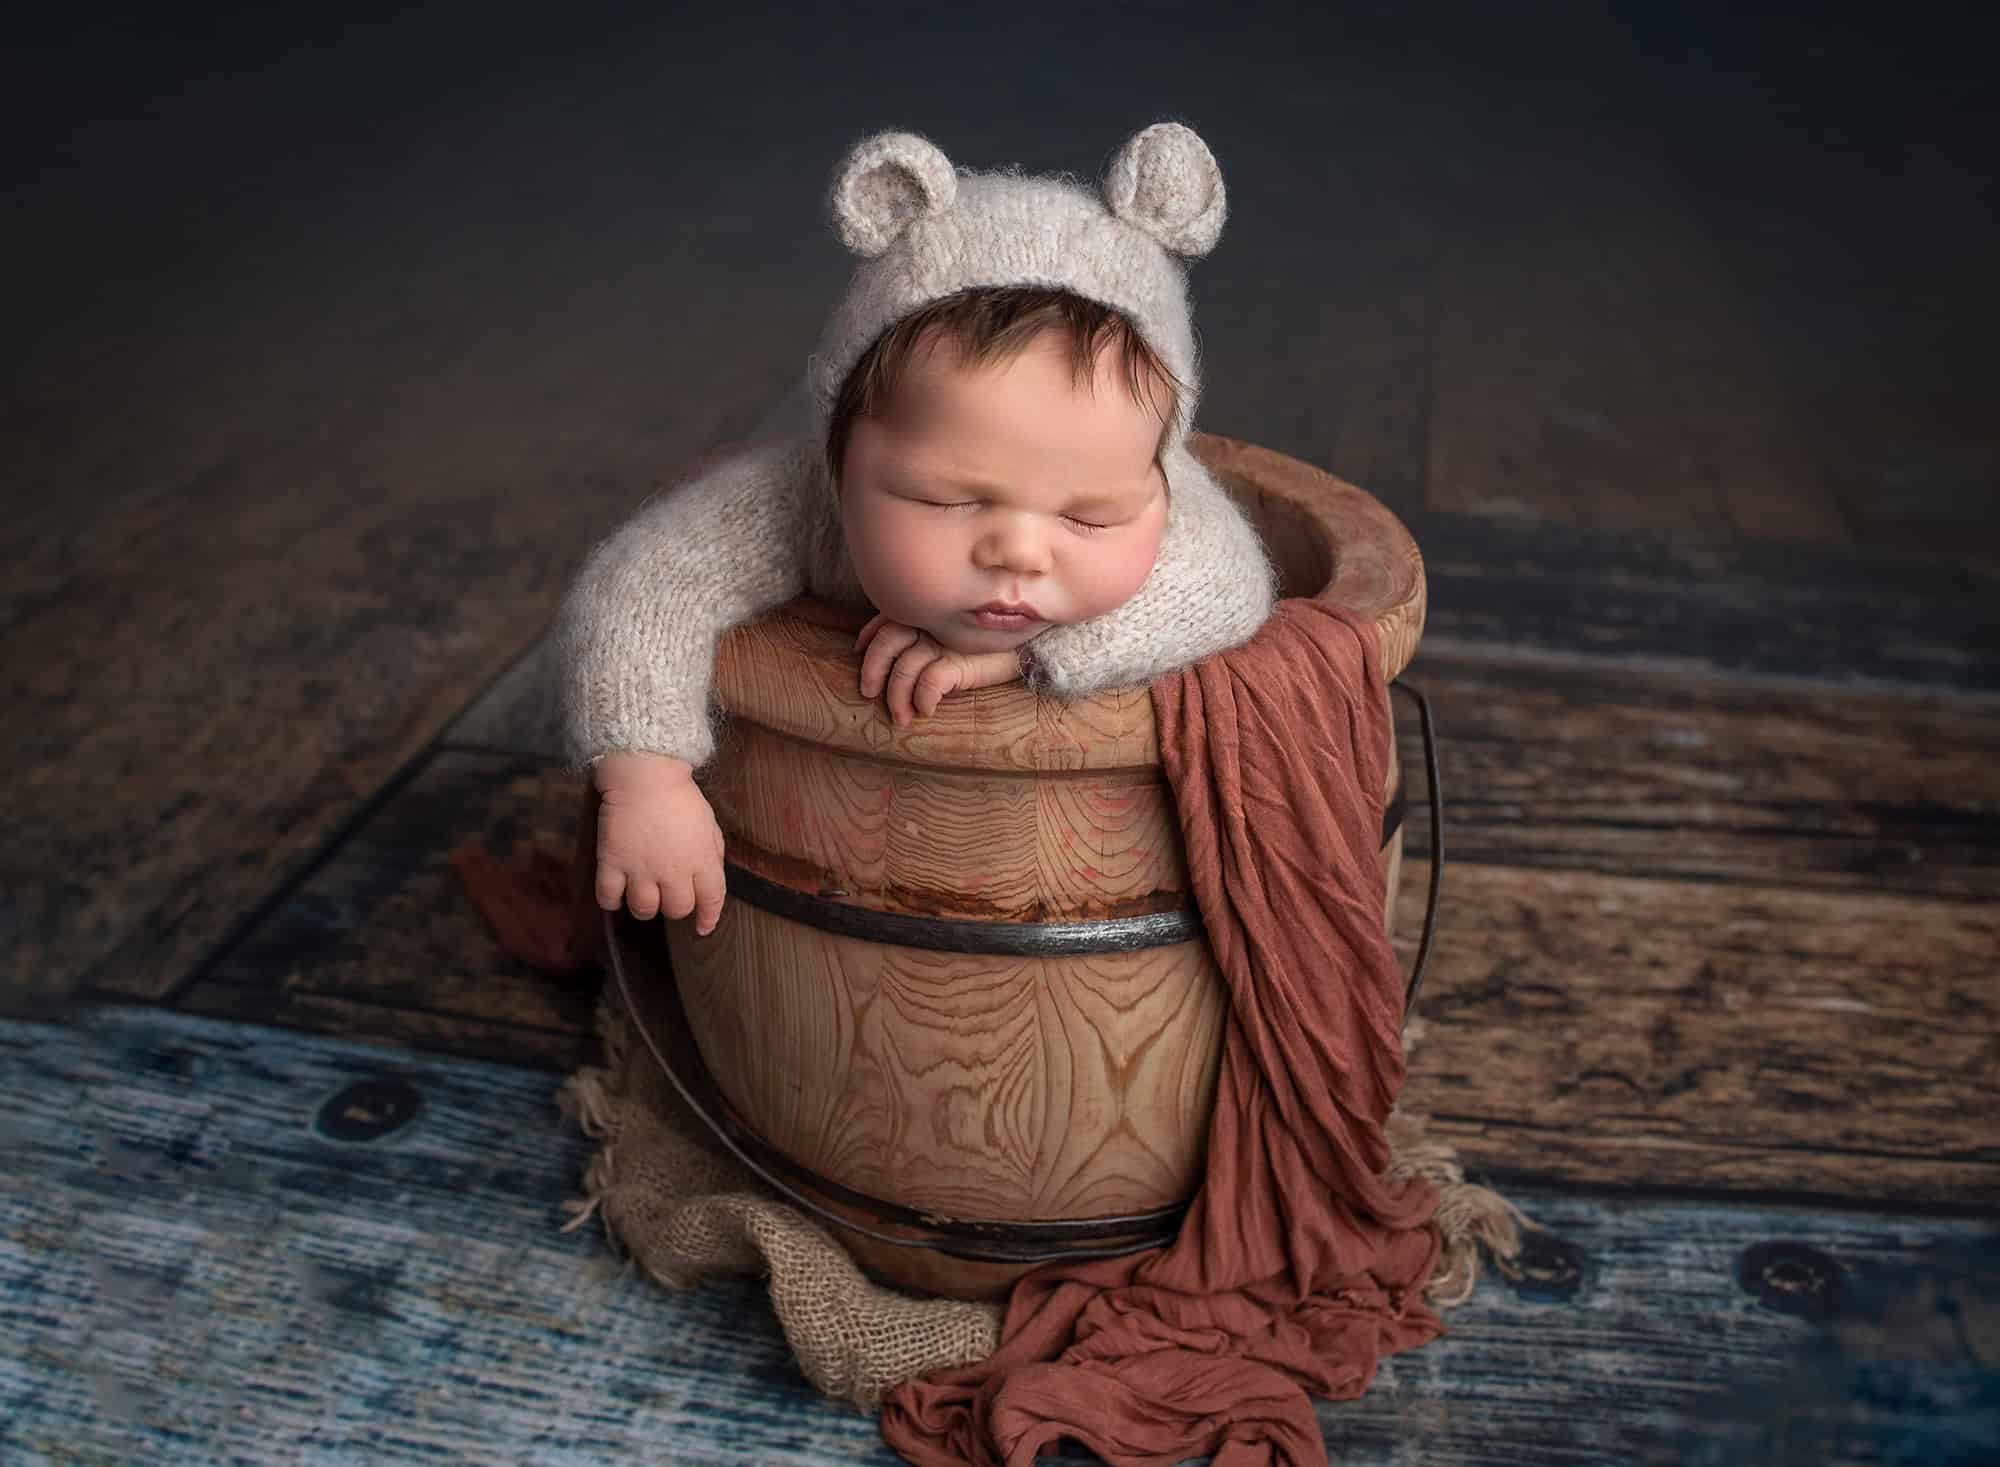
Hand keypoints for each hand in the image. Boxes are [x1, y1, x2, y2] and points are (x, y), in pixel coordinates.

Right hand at [590, 751, 726, 935]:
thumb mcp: (709, 824)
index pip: (711, 900)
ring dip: (644, 907)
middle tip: (667, 893)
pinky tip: (616, 891)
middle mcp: (673, 871)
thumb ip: (711, 854)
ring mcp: (640, 869)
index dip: (708, 918)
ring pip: (644, 910)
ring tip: (642, 893)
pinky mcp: (612, 863)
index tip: (703, 927)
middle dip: (674, 906)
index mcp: (702, 859)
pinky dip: (611, 900)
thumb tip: (709, 879)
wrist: (644, 775)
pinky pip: (608, 898)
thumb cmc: (679, 796)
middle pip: (676, 909)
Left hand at [855, 614, 1025, 725]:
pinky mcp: (961, 660)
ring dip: (896, 696)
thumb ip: (930, 632)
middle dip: (872, 669)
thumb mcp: (955, 632)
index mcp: (927, 611)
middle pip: (887, 641)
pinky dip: (922, 698)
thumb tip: (898, 653)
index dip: (868, 637)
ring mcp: (945, 640)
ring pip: (904, 667)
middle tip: (868, 692)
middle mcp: (932, 621)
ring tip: (900, 717)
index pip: (885, 620)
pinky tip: (926, 710)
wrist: (1033, 643)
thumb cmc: (991, 640)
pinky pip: (930, 681)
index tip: (859, 652)